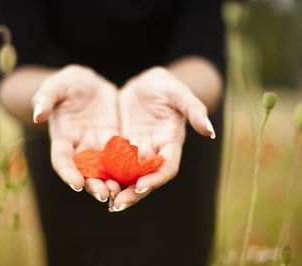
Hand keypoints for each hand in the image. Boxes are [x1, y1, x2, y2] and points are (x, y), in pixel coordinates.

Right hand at [32, 65, 120, 201]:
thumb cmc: (69, 83)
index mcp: (62, 136)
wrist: (90, 83)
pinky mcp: (113, 142)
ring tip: (121, 193)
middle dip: (93, 184)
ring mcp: (97, 146)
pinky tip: (136, 177)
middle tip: (104, 195)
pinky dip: (125, 170)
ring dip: (110, 183)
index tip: (77, 184)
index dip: (67, 172)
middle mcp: (79, 147)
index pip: (62, 159)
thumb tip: (37, 115)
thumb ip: (46, 98)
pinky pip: (119, 159)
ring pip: (103, 170)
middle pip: (84, 171)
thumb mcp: (57, 85)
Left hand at [111, 66, 214, 211]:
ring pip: (127, 175)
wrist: (144, 84)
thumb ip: (193, 109)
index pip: (167, 167)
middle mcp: (153, 151)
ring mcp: (135, 151)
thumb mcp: (178, 92)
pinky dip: (104, 174)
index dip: (156, 178)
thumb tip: (210, 131)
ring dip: (117, 188)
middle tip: (117, 204)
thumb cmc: (164, 85)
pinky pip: (111, 163)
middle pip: (145, 178)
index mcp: (170, 142)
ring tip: (102, 198)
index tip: (140, 186)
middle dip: (133, 192)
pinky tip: (90, 180)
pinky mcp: (119, 146)